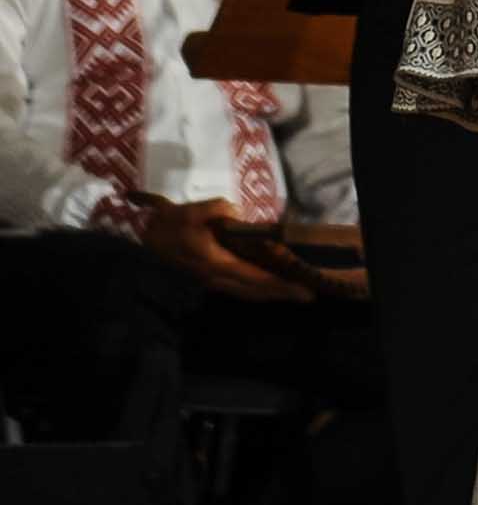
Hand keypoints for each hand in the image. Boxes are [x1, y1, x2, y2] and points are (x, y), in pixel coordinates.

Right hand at [138, 196, 312, 303]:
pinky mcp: (207, 281)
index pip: (255, 277)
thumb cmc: (171, 225)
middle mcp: (216, 278)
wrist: (143, 242)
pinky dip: (255, 289)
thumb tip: (238, 214)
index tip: (301, 288)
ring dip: (269, 294)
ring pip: (246, 293)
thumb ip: (221, 210)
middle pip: (254, 291)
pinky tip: (266, 286)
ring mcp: (211, 282)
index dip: (279, 284)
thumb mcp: (195, 211)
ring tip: (292, 291)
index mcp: (216, 262)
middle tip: (306, 294)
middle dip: (280, 294)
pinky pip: (237, 289)